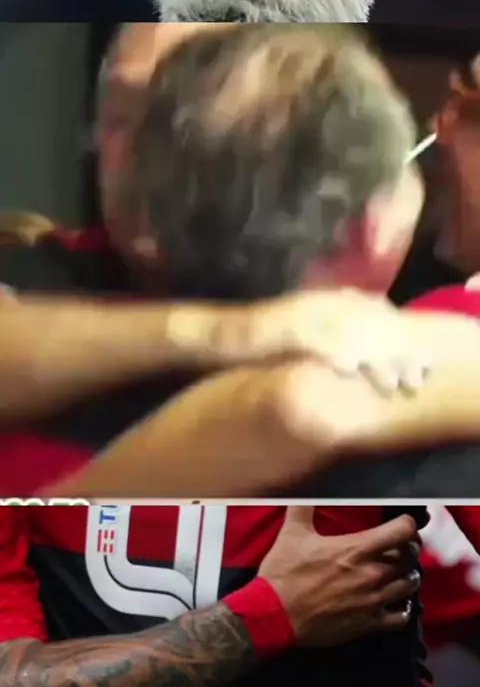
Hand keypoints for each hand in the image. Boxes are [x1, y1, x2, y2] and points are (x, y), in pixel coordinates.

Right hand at [254, 289, 430, 392]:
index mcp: (324, 302)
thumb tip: (363, 358)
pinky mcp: (277, 325)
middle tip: (413, 379)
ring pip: (346, 332)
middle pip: (367, 323)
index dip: (399, 338)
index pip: (374, 315)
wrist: (214, 334)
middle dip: (394, 352)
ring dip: (372, 358)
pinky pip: (311, 338)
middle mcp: (316, 303)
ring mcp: (297, 313)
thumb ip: (331, 340)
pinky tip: (349, 369)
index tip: (419, 365)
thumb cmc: (259, 342)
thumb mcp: (302, 340)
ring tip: (391, 384)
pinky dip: (332, 351)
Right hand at [259, 507, 420, 646]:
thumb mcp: (292, 533)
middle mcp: (371, 574)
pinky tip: (397, 600)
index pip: (401, 531)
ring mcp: (372, 601)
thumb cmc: (284, 574)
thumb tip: (304, 487)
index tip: (402, 522)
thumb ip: (303, 507)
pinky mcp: (368, 624)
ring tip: (400, 570)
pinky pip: (401, 616)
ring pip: (409, 585)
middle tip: (400, 544)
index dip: (407, 523)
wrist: (276, 615)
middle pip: (410, 557)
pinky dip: (404, 607)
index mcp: (356, 549)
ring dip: (408, 574)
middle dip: (408, 547)